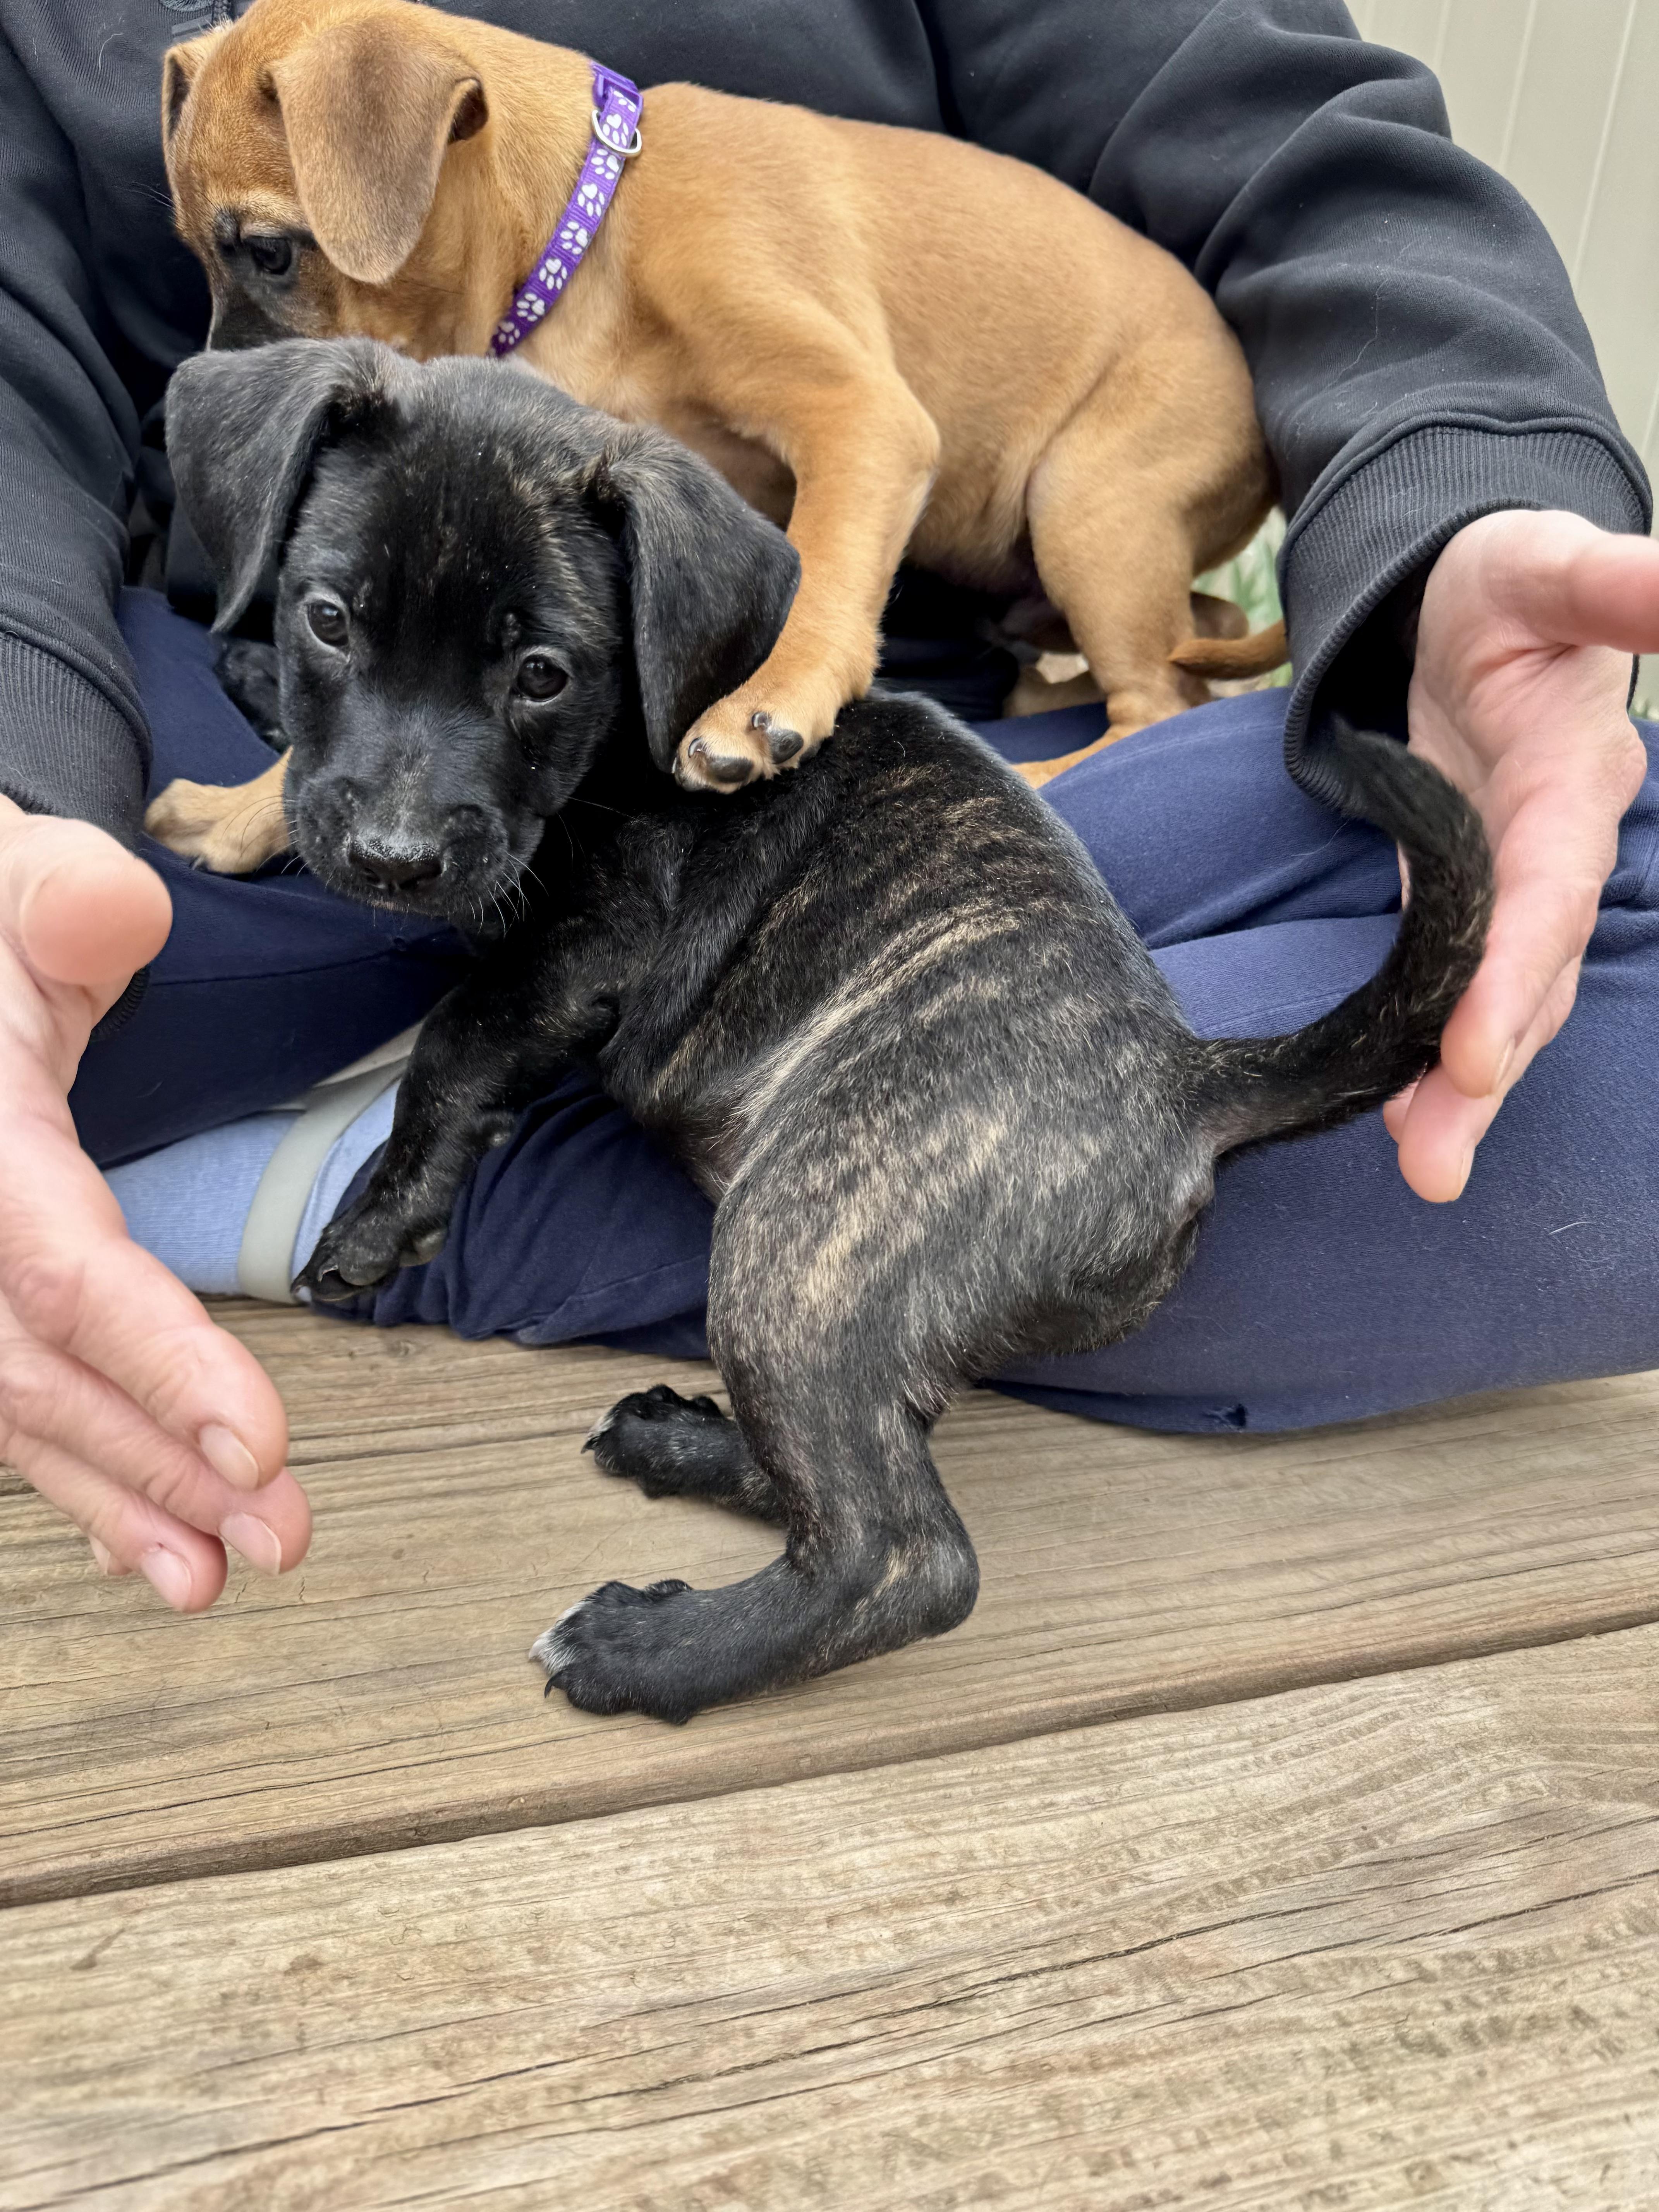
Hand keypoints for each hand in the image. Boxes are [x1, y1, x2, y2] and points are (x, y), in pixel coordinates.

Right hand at [0, 796, 307, 1605]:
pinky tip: (143, 1536)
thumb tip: (115, 917)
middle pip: (39, 1372)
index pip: (58, 1269)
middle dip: (159, 1464)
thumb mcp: (13, 883)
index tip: (256, 1442)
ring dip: (121, 1495)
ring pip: (16, 1411)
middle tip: (276, 1537)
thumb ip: (62, 901)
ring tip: (216, 1570)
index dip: (156, 1361)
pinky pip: (7, 1401)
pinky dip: (78, 1473)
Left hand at [1385, 510, 1657, 1200]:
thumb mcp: (1546, 567)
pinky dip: (1431, 1046)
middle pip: (1529, 974)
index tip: (1477, 1056)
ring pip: (1498, 998)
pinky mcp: (1464, 891)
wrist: (1482, 602)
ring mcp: (1511, 879)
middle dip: (1485, 1070)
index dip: (1516, 974)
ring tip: (1420, 1164)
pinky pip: (1456, 981)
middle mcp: (1553, 847)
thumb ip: (1612, 585)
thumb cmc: (1509, 582)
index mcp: (1574, 782)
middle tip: (1434, 1163)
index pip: (1547, 893)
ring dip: (1461, 1087)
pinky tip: (1402, 1109)